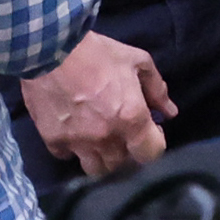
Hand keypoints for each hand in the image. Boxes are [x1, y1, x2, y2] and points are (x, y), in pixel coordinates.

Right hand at [22, 33, 174, 177]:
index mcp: (131, 118)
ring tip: (102, 140)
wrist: (50, 50)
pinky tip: (76, 133)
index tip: (151, 130)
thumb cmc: (99, 53)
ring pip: (94, 169)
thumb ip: (157, 89)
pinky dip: (73, 150)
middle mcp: (105, 137)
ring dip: (102, 158)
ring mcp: (77, 142)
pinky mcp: (52, 141)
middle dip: (128, 153)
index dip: (155, 144)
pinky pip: (66, 156)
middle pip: (122, 166)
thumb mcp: (138, 62)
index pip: (151, 154)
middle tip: (125, 135)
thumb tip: (169, 112)